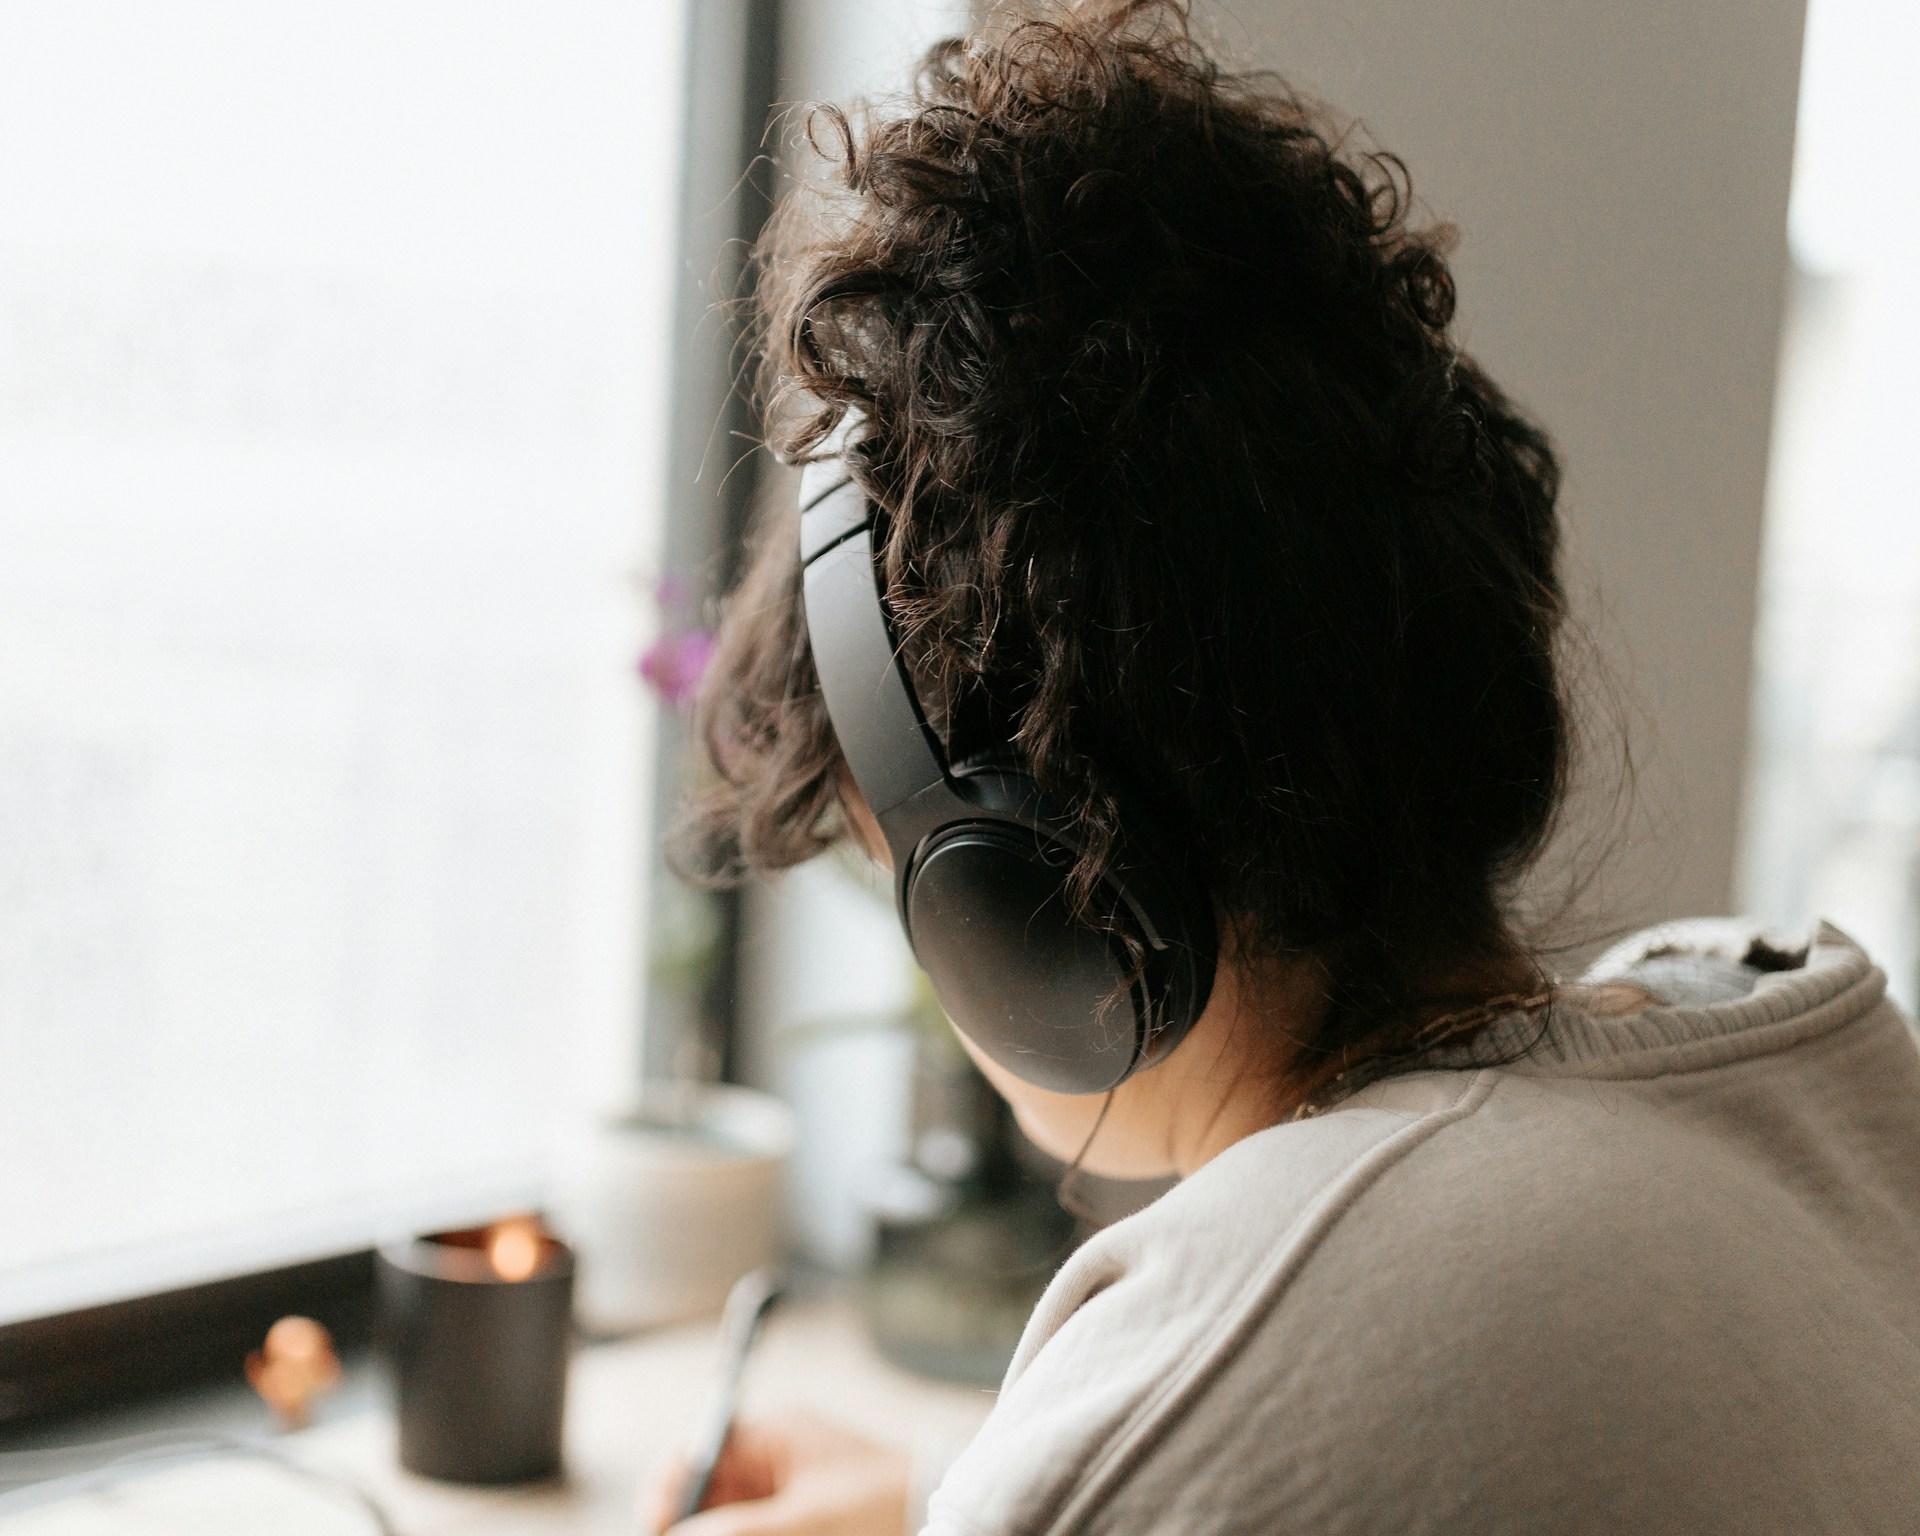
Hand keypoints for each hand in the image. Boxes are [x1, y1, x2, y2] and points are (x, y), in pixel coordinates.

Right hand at [642, 1409, 912, 1535]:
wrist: (947, 1518)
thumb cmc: (884, 1504)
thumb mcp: (807, 1518)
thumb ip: (738, 1528)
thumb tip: (677, 1533)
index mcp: (772, 1435)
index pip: (697, 1455)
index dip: (667, 1493)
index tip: (658, 1527)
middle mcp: (772, 1459)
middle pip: (706, 1494)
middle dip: (691, 1522)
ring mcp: (786, 1492)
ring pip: (728, 1517)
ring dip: (715, 1529)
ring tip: (699, 1534)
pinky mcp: (800, 1519)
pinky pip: (756, 1527)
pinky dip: (744, 1533)